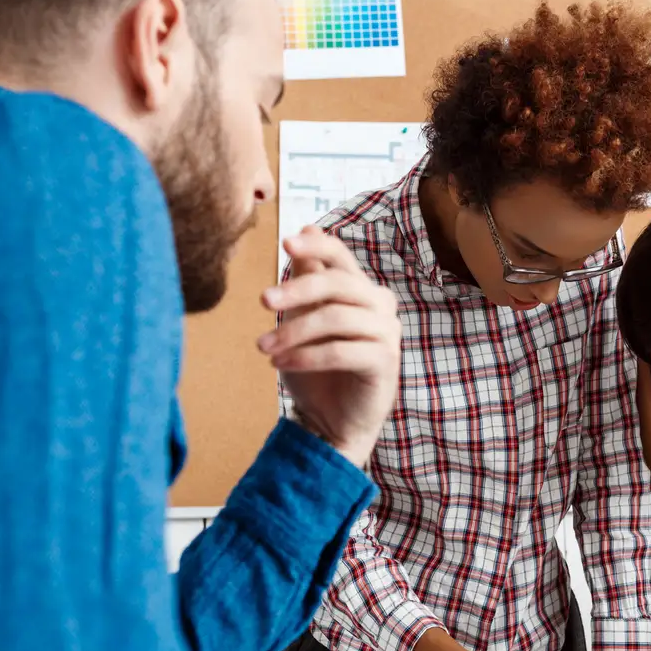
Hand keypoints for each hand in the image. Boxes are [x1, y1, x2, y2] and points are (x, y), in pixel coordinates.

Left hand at [259, 226, 401, 466]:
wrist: (332, 421)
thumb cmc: (318, 368)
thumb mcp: (305, 319)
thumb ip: (308, 279)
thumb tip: (306, 230)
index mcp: (362, 289)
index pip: (341, 256)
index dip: (316, 246)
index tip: (285, 242)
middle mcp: (381, 306)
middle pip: (337, 284)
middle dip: (296, 291)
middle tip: (263, 301)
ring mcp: (387, 333)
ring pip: (335, 318)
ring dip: (293, 332)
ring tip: (264, 347)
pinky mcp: (385, 362)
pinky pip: (340, 350)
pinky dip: (305, 356)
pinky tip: (280, 364)